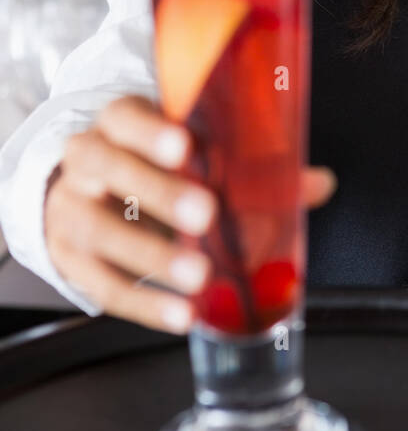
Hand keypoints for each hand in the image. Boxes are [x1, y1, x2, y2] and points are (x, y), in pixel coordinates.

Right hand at [45, 95, 337, 334]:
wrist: (86, 194)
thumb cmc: (151, 168)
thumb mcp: (193, 156)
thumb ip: (252, 167)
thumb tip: (316, 183)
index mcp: (119, 123)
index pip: (124, 116)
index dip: (150, 130)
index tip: (185, 145)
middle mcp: (87, 160)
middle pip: (108, 167)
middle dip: (157, 191)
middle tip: (205, 213)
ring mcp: (70, 209)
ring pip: (98, 229)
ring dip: (151, 255)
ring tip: (199, 275)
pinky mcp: (68, 259)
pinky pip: (102, 284)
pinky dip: (144, 304)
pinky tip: (181, 314)